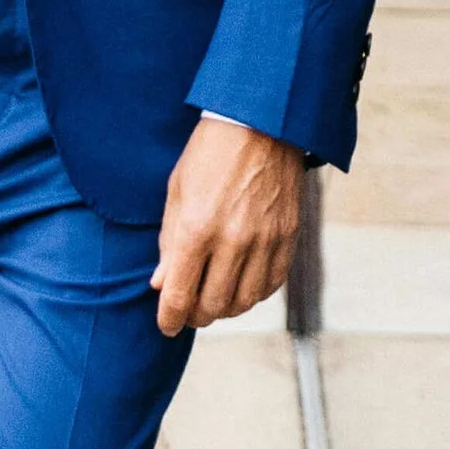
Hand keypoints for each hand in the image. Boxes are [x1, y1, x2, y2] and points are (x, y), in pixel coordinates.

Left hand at [153, 119, 304, 334]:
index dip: (169, 319)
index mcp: (197, 228)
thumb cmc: (210, 153)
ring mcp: (265, 239)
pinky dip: (255, 293)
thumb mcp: (177, 192)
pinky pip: (273, 282)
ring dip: (226, 308)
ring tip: (215, 300)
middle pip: (213, 305)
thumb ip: (169, 243)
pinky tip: (243, 285)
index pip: (180, 294)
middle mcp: (233, 239)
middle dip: (196, 316)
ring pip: (245, 300)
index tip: (167, 326)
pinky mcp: (288, 235)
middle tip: (189, 311)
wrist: (261, 122)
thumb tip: (161, 285)